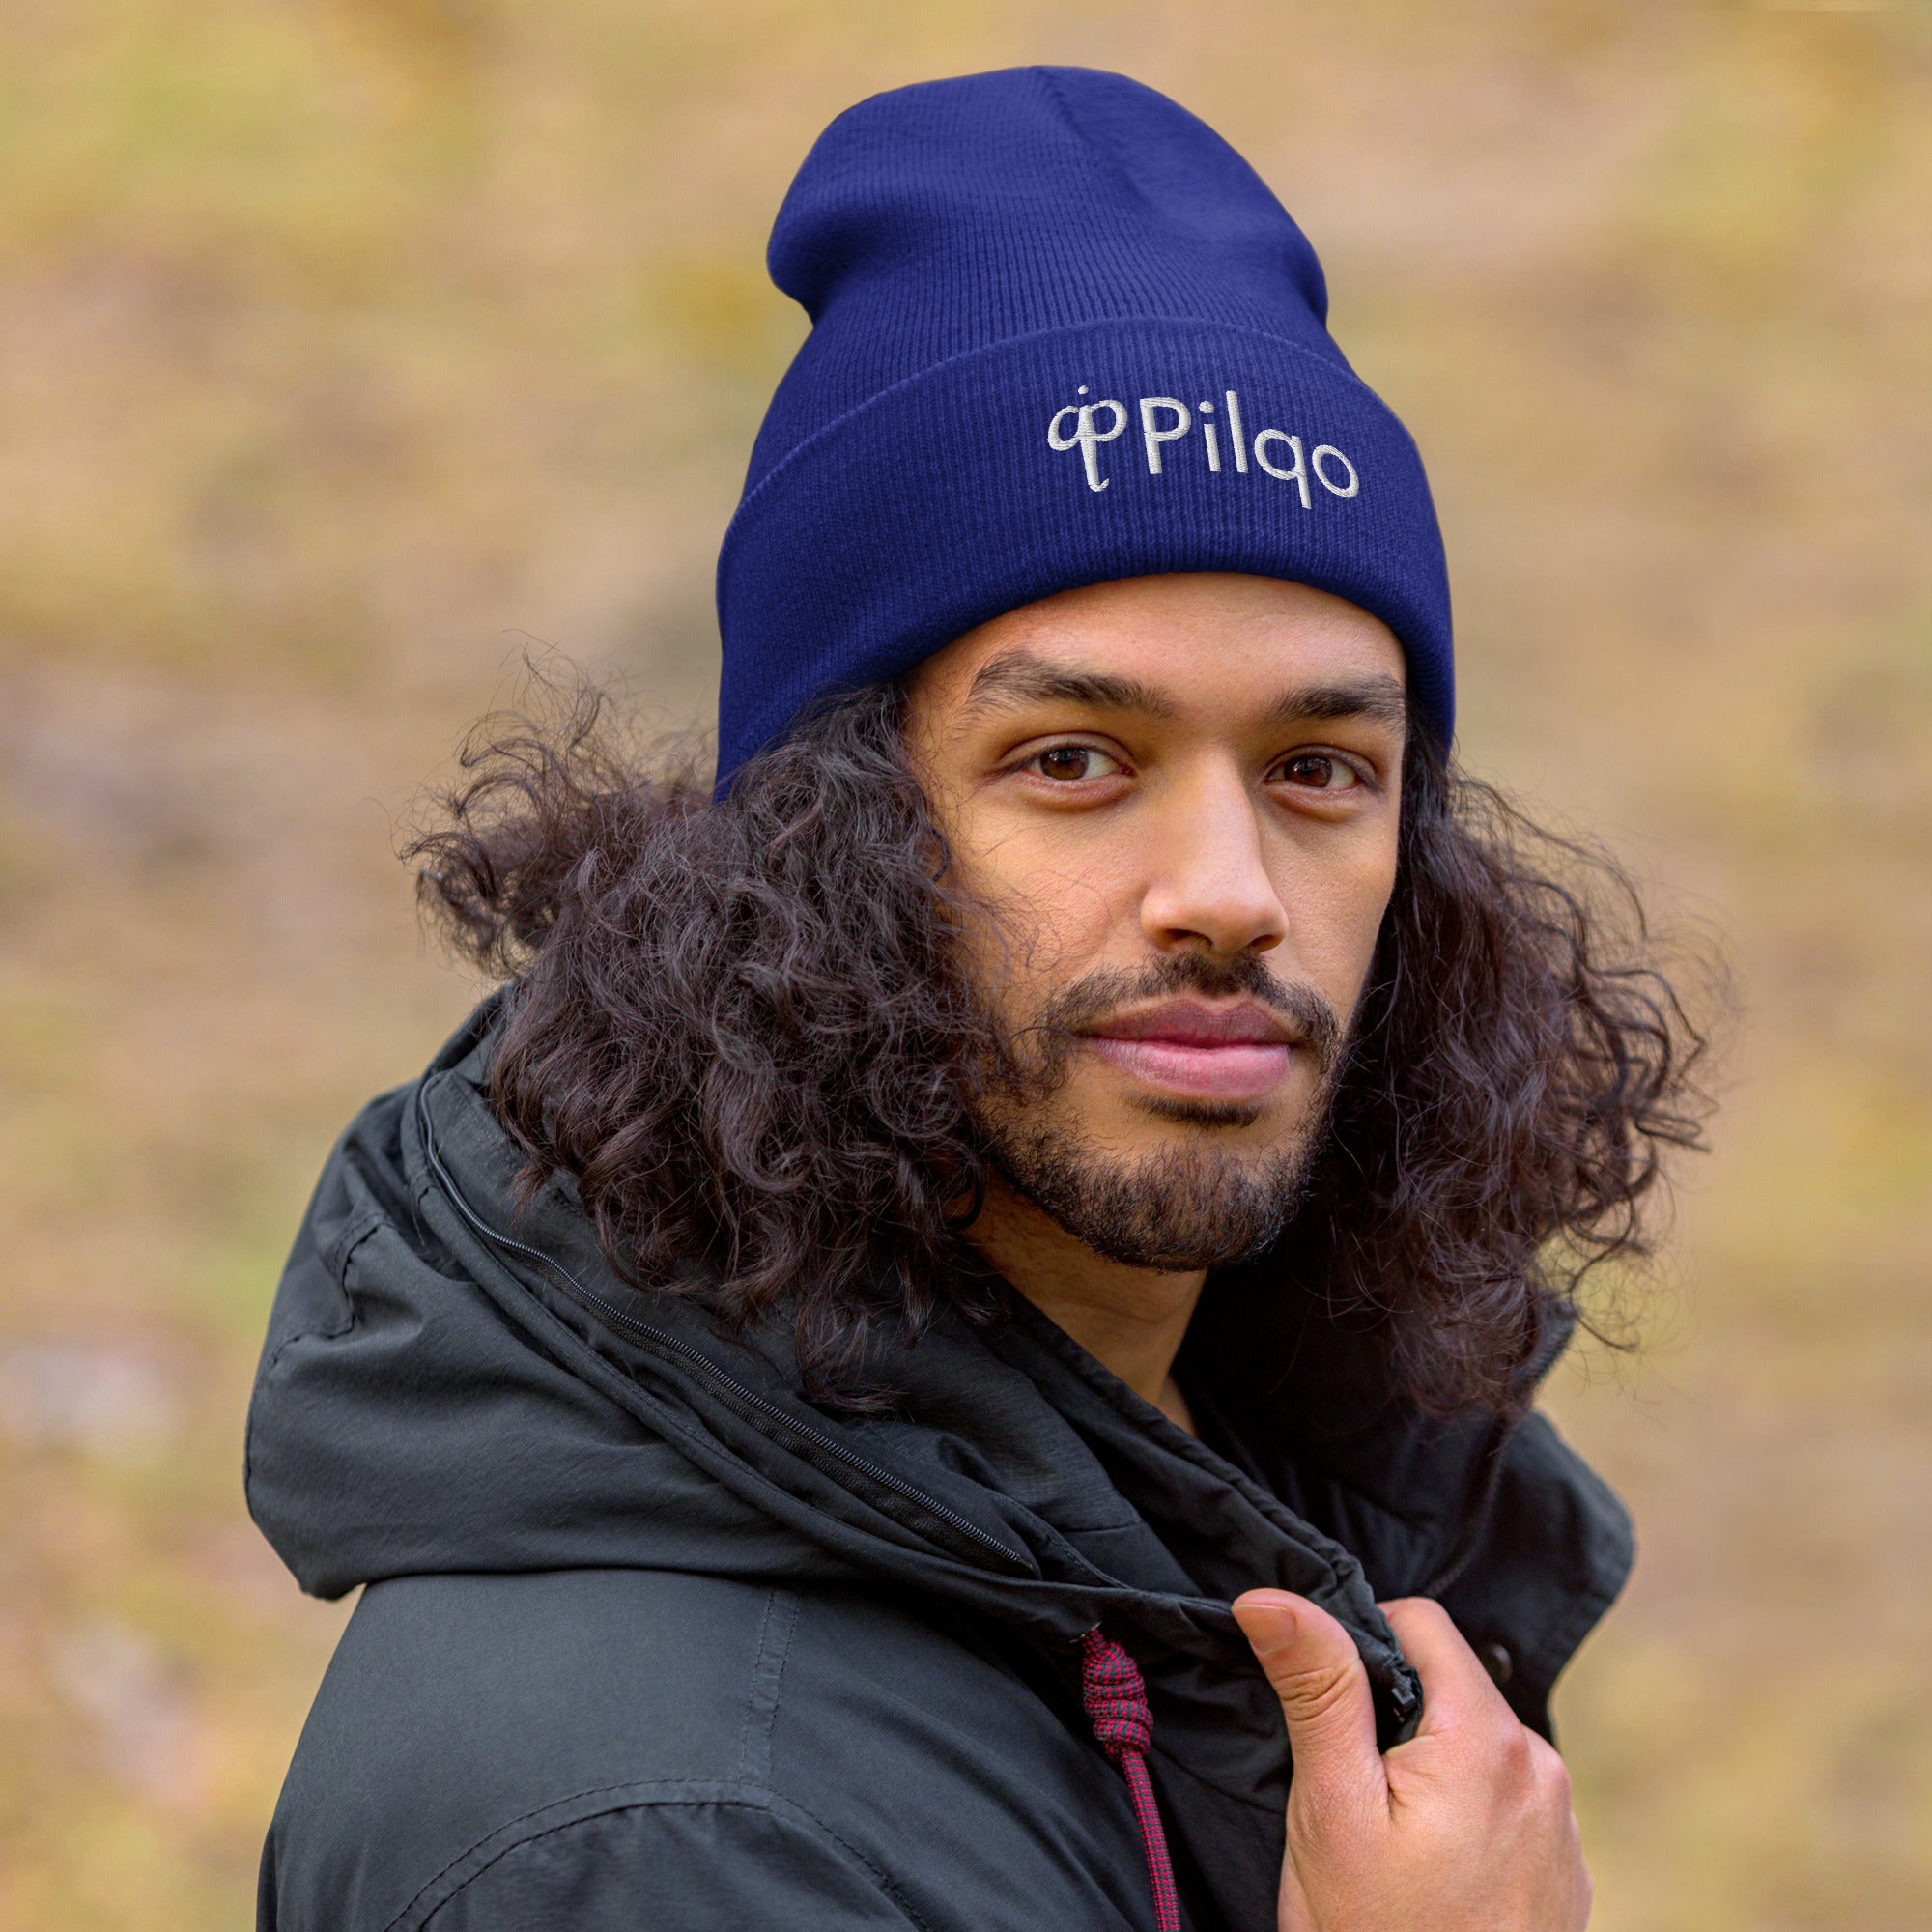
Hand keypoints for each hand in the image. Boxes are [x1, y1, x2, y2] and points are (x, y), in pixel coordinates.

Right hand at [1232, 1591, 1589, 1931]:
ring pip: (1475, 1744)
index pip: (1421, 1622)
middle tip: (1347, 1792)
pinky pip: (1505, 1802)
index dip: (1359, 1644)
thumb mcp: (1330, 1808)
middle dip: (1393, 1714)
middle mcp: (1543, 1770)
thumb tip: (1272, 1595)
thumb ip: (1317, 1688)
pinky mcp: (1564, 1873)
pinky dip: (1462, 1814)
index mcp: (1489, 1739)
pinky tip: (1428, 1877)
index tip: (1325, 1710)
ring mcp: (1563, 1826)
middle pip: (1450, 1684)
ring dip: (1428, 1765)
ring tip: (1387, 1843)